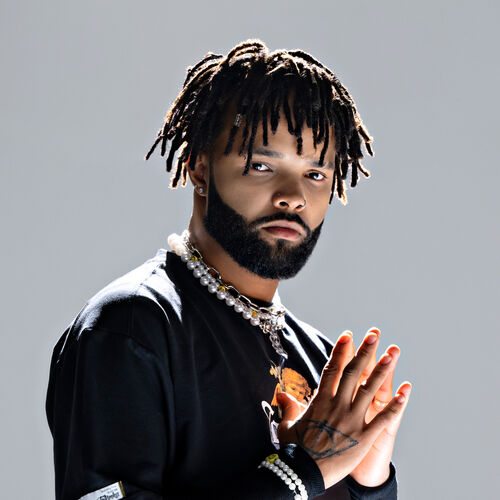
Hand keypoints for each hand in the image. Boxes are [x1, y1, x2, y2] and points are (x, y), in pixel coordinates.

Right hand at [276, 330, 410, 489]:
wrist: (302, 473)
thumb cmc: (294, 450)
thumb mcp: (287, 425)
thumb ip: (289, 407)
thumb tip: (281, 395)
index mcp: (320, 400)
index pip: (332, 369)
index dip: (341, 350)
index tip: (348, 335)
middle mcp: (337, 405)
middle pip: (353, 372)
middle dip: (364, 351)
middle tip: (374, 334)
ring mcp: (352, 420)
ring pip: (369, 390)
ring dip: (381, 371)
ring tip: (391, 354)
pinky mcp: (363, 437)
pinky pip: (382, 419)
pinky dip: (395, 405)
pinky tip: (406, 392)